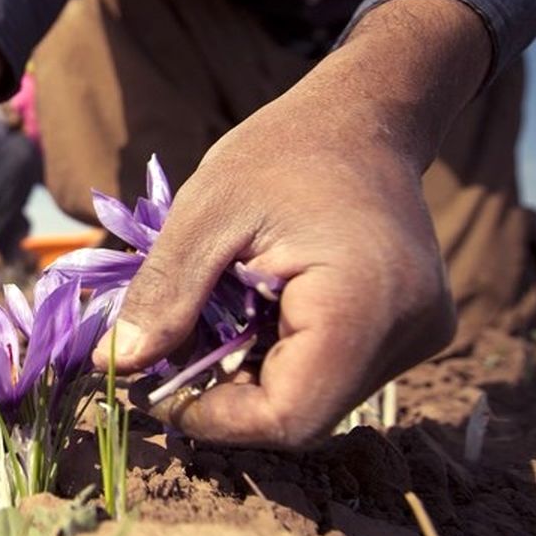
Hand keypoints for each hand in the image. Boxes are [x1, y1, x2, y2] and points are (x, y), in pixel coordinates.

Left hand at [100, 0, 490, 448]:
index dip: (212, 417)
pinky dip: (281, 355)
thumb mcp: (206, 214)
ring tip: (219, 312)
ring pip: (315, 396)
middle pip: (301, 412)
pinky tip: (258, 307)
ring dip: (251, 373)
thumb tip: (115, 365)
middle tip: (171, 347)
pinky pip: (333, 372)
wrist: (363, 117)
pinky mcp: (413, 332)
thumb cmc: (282, 152)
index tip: (154, 387)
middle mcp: (410, 333)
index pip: (288, 416)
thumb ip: (164, 295)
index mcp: (365, 304)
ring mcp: (420, 335)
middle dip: (225, 392)